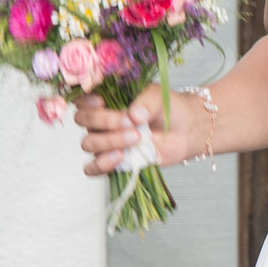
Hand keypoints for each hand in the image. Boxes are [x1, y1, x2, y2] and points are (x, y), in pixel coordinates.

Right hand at [75, 93, 198, 175]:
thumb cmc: (169, 109)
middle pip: (84, 120)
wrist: (186, 130)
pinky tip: (120, 157)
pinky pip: (92, 168)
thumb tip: (134, 114)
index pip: (82, 98)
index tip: (102, 101)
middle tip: (131, 122)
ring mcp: (105, 141)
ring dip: (109, 141)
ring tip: (136, 138)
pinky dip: (101, 164)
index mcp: (107, 99)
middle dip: (105, 121)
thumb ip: (147, 102)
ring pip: (89, 143)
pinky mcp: (112, 161)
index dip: (86, 100)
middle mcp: (101, 120)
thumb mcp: (160, 98)